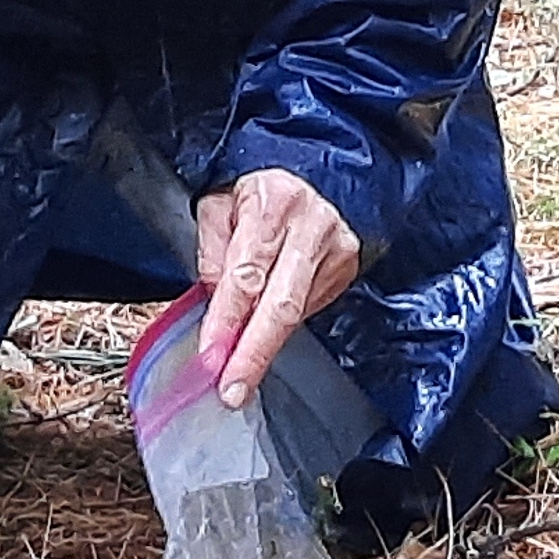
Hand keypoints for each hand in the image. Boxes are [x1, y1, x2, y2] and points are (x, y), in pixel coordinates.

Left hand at [191, 169, 360, 412]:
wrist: (317, 168)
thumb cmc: (259, 186)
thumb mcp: (220, 201)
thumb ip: (212, 249)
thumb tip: (213, 300)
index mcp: (272, 205)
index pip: (246, 276)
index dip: (227, 320)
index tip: (211, 356)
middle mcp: (311, 228)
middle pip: (282, 306)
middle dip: (254, 355)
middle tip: (232, 390)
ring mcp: (336, 249)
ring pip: (297, 314)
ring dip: (265, 347)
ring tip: (240, 372)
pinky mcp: (347, 267)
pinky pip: (310, 307)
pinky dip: (283, 322)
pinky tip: (266, 324)